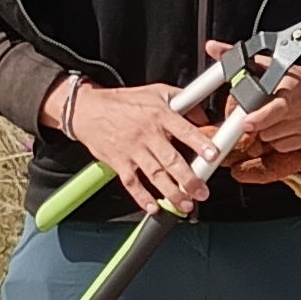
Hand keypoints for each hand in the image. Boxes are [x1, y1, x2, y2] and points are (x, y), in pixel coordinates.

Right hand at [62, 78, 225, 216]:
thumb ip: (184, 101)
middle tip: (202, 192)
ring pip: (154, 174)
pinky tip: (153, 207)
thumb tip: (204, 117)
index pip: (184, 130)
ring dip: (171, 192)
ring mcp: (132, 149)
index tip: (213, 156)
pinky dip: (141, 197)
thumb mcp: (157, 92)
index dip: (199, 143)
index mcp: (160, 115)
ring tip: (185, 205)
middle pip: (171, 159)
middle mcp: (147, 133)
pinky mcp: (118, 162)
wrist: (88, 110)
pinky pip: (131, 182)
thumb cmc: (124, 102)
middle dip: (189, 179)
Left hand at [213, 49, 300, 185]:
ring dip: (268, 131)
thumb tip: (213, 48)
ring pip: (272, 139)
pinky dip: (280, 139)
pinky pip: (283, 147)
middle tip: (263, 110)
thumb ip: (239, 59)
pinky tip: (286, 126)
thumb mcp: (271, 64)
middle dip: (258, 122)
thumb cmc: (298, 78)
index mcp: (290, 88)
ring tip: (277, 117)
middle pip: (267, 128)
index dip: (259, 117)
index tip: (246, 123)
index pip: (276, 107)